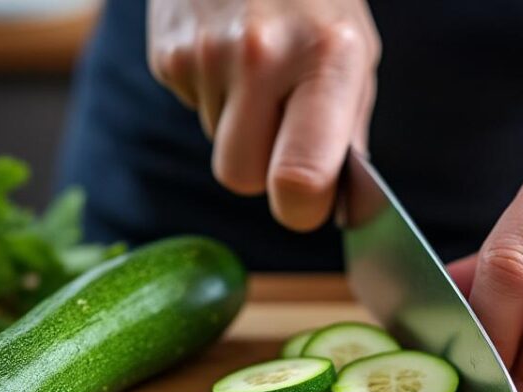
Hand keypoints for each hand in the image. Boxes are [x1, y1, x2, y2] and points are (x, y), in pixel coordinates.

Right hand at [149, 0, 378, 230]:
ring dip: (238, 128)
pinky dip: (213, 97)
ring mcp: (204, 52)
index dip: (303, 208)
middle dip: (262, 172)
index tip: (311, 201)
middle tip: (284, 134)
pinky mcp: (166, 52)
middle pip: (241, 178)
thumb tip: (342, 207)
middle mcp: (260, 56)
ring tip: (259, 74)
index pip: (299, 180)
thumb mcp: (356, 52)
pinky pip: (193, 110)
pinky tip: (229, 56)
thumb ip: (348, 130)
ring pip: (215, 146)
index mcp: (325, 60)